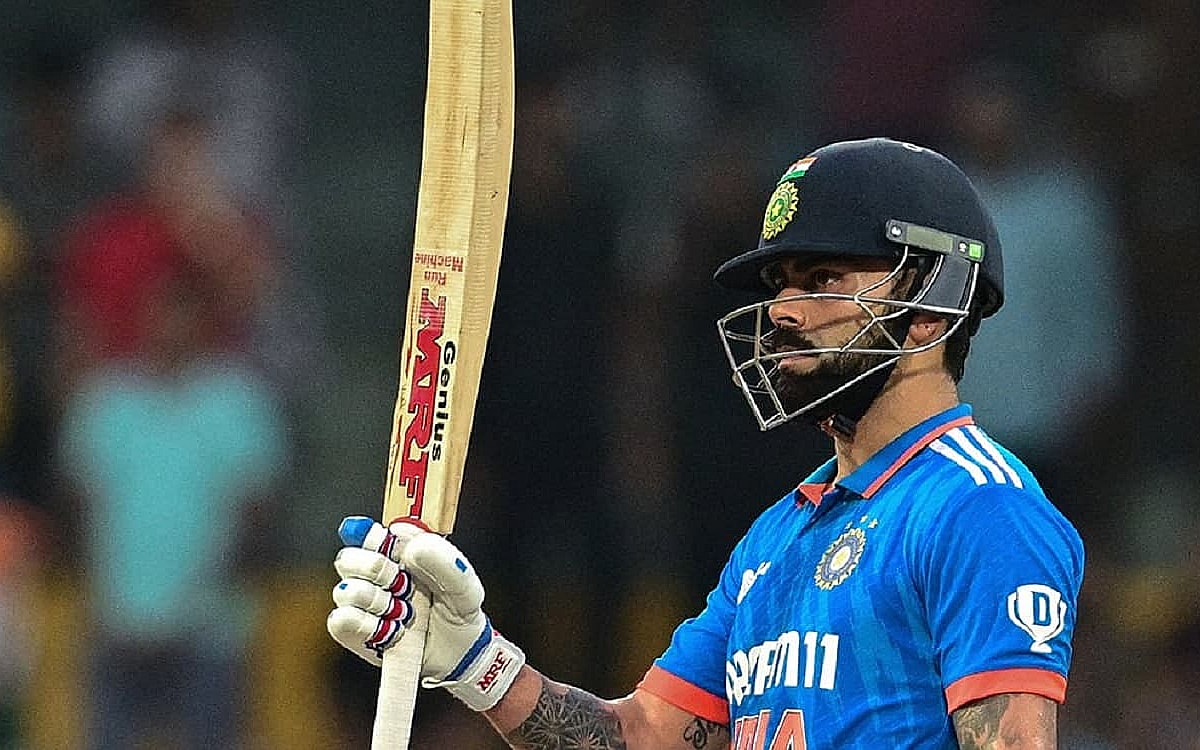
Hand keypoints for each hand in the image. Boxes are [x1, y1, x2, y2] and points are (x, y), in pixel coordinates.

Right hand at [327, 517, 524, 710]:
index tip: (394, 549)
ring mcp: (362, 604)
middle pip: (347, 558)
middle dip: (376, 570)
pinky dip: (368, 626)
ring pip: (346, 590)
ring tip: (405, 614)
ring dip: (378, 602)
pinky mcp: (355, 633)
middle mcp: (373, 574)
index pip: (368, 533)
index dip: (374, 538)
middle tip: (405, 586)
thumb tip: (409, 544)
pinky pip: (342, 621)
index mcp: (397, 552)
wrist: (460, 653)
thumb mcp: (464, 585)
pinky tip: (393, 632)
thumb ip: (444, 560)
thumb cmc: (458, 611)